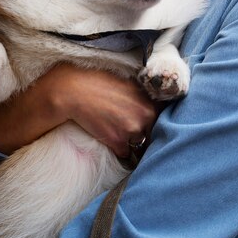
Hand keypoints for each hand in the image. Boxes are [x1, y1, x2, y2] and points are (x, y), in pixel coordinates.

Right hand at [0, 64, 158, 157]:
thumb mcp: (129, 83)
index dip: (158, 121)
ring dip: (133, 143)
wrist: (73, 91)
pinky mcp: (117, 144)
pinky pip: (125, 154)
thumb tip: (156, 104)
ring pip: (141, 146)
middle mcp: (145, 117)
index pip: (165, 119)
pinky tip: (111, 140)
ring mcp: (132, 132)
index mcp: (150, 101)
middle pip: (155, 134)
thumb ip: (145, 96)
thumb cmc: (99, 82)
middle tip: (134, 128)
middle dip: (146, 133)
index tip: (154, 123)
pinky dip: (120, 150)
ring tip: (121, 133)